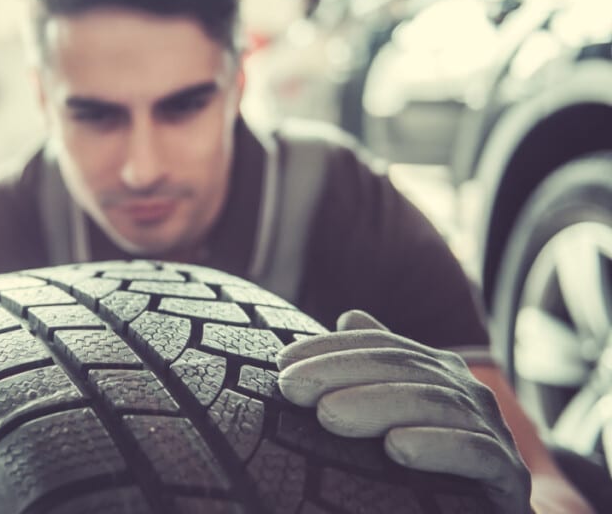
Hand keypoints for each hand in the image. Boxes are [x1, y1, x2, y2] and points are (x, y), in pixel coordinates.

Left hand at [277, 310, 530, 512]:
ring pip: (434, 404)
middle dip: (341, 372)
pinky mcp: (510, 477)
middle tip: (291, 387)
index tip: (282, 363)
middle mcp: (469, 393)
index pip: (381, 346)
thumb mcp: (395, 415)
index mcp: (439, 372)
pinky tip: (397, 449)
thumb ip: (375, 369)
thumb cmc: (430, 470)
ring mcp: (495, 432)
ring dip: (377, 405)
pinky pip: (476, 452)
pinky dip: (436, 445)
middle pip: (402, 368)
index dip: (331, 349)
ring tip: (328, 415)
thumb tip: (348, 317)